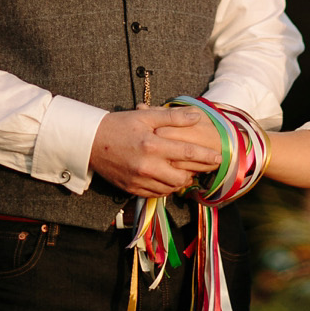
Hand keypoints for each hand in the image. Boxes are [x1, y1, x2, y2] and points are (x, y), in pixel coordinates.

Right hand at [90, 106, 220, 196]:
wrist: (91, 142)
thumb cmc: (120, 124)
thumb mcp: (146, 116)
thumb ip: (173, 117)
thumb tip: (197, 116)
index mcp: (152, 144)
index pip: (187, 152)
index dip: (205, 155)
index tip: (219, 157)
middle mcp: (147, 165)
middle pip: (182, 175)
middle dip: (197, 171)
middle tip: (206, 166)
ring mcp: (139, 180)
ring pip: (171, 187)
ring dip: (182, 181)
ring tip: (188, 172)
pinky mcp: (132, 189)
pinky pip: (156, 194)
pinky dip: (167, 188)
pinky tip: (170, 179)